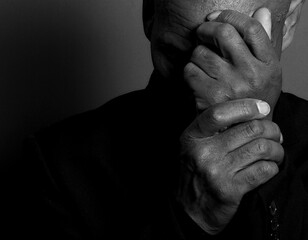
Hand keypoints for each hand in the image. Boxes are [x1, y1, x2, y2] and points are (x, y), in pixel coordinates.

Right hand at [177, 99, 283, 233]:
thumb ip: (212, 130)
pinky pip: (264, 170)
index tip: (262, 107)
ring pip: (262, 148)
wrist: (189, 209)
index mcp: (192, 137)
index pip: (219, 113)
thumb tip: (249, 114)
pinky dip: (273, 167)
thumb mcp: (192, 146)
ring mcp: (217, 171)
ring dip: (276, 149)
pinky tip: (269, 167)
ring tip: (275, 151)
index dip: (245, 107)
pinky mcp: (231, 189)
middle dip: (271, 129)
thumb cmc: (194, 173)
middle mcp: (203, 152)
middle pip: (250, 129)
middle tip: (275, 134)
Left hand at [184, 8, 281, 119]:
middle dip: (206, 29)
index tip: (216, 16)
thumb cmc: (253, 98)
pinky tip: (196, 78)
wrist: (243, 131)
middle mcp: (252, 74)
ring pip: (201, 52)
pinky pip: (189, 71)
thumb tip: (262, 12)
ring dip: (196, 54)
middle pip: (223, 34)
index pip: (251, 28)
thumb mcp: (267, 71)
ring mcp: (230, 87)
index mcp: (269, 65)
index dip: (230, 16)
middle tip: (201, 33)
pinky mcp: (210, 98)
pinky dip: (188, 70)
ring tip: (202, 63)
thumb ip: (264, 42)